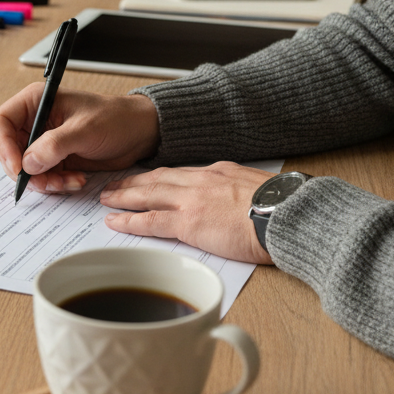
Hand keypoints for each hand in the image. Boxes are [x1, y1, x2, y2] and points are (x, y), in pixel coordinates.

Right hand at [0, 85, 159, 193]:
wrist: (138, 133)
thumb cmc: (115, 119)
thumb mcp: (85, 130)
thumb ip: (55, 145)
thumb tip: (27, 162)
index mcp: (35, 102)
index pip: (1, 122)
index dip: (4, 146)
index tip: (18, 167)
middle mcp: (34, 121)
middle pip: (8, 150)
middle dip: (26, 170)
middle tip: (47, 181)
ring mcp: (42, 142)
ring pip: (24, 169)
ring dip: (43, 181)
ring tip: (68, 181)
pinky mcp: (53, 159)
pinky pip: (41, 177)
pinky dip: (55, 184)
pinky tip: (76, 180)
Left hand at [99, 163, 274, 263]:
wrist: (287, 215)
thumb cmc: (283, 209)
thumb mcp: (260, 189)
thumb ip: (241, 193)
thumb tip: (239, 204)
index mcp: (220, 172)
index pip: (181, 173)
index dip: (159, 177)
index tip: (147, 179)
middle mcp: (201, 180)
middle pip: (158, 179)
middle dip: (133, 183)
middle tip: (114, 186)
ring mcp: (192, 199)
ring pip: (148, 195)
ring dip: (124, 197)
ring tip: (107, 200)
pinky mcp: (188, 222)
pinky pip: (150, 220)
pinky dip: (129, 220)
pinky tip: (114, 222)